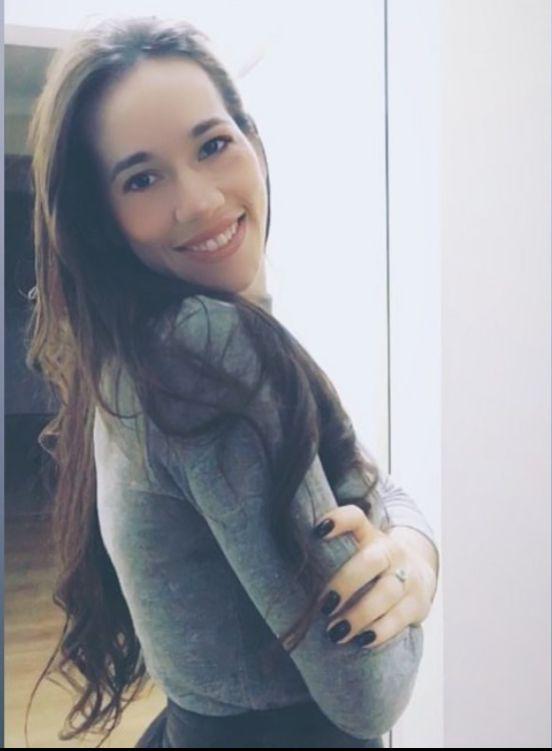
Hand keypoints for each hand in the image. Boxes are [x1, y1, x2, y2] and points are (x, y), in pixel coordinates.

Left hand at [314, 505, 436, 648]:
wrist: (419, 574)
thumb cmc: (371, 565)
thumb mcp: (357, 551)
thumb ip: (331, 555)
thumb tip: (287, 570)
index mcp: (370, 535)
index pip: (356, 518)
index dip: (339, 520)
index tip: (318, 530)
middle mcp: (391, 551)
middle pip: (371, 560)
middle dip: (346, 583)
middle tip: (324, 606)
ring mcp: (408, 576)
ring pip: (387, 592)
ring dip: (360, 614)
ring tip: (335, 633)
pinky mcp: (418, 602)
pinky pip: (400, 617)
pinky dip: (380, 631)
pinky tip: (361, 640)